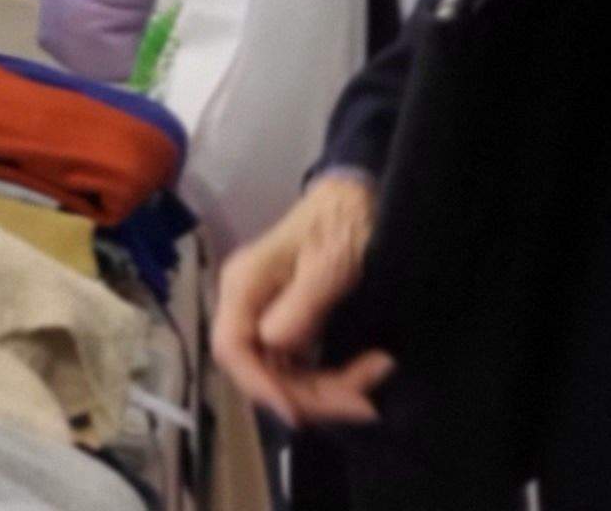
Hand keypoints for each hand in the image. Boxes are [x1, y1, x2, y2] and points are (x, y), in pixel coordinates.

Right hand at [214, 173, 392, 425]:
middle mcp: (246, 304)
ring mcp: (266, 314)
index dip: (259, 386)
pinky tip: (368, 368)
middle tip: (365, 403)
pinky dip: (333, 375)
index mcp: (244, 286)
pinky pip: (300, 362)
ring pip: (283, 372)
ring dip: (328, 388)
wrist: (356, 198)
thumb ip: (300, 305)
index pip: (232, 349)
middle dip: (310, 394)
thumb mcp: (328, 263)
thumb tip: (274, 345)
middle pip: (260, 369)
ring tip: (377, 375)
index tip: (298, 413)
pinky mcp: (290, 320)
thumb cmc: (342, 223)